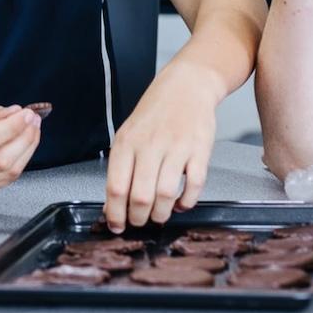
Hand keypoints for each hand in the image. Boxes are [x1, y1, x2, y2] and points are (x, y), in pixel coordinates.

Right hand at [0, 98, 40, 196]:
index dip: (13, 127)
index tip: (26, 113)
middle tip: (34, 120)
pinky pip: (4, 181)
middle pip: (1, 159)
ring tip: (31, 131)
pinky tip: (21, 146)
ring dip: (27, 150)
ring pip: (7, 173)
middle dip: (25, 138)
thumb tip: (15, 114)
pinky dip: (19, 162)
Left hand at [104, 65, 216, 232]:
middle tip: (141, 222)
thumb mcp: (129, 133)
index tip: (117, 226)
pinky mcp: (199, 150)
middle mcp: (150, 145)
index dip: (115, 214)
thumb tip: (113, 204)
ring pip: (165, 195)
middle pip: (140, 197)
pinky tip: (181, 203)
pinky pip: (194, 185)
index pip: (116, 188)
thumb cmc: (155, 112)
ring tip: (160, 215)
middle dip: (139, 219)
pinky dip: (187, 202)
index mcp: (127, 142)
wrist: (187, 86)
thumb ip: (122, 166)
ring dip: (161, 214)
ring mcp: (176, 147)